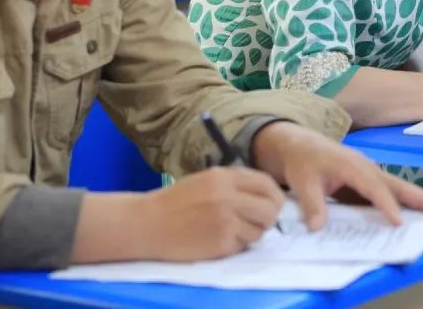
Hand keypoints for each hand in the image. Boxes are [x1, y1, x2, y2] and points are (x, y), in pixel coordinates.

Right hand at [137, 166, 284, 260]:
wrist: (147, 223)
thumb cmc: (176, 200)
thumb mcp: (207, 179)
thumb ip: (236, 183)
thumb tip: (266, 193)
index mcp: (225, 177)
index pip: (267, 184)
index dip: (274, 196)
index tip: (271, 204)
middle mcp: (228, 197)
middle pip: (271, 209)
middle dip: (268, 218)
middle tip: (256, 222)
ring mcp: (225, 221)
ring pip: (259, 231)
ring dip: (251, 234)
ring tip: (231, 231)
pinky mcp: (220, 243)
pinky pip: (242, 246)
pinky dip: (235, 246)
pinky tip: (217, 240)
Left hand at [252, 122, 422, 230]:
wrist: (297, 144)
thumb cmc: (302, 161)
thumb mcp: (302, 181)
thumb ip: (312, 204)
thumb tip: (318, 228)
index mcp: (352, 165)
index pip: (373, 187)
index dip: (386, 205)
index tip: (398, 221)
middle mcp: (366, 167)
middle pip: (397, 184)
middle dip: (421, 197)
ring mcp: (369, 173)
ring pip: (398, 187)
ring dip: (419, 199)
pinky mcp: (367, 181)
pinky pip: (390, 192)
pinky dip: (406, 202)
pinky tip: (418, 215)